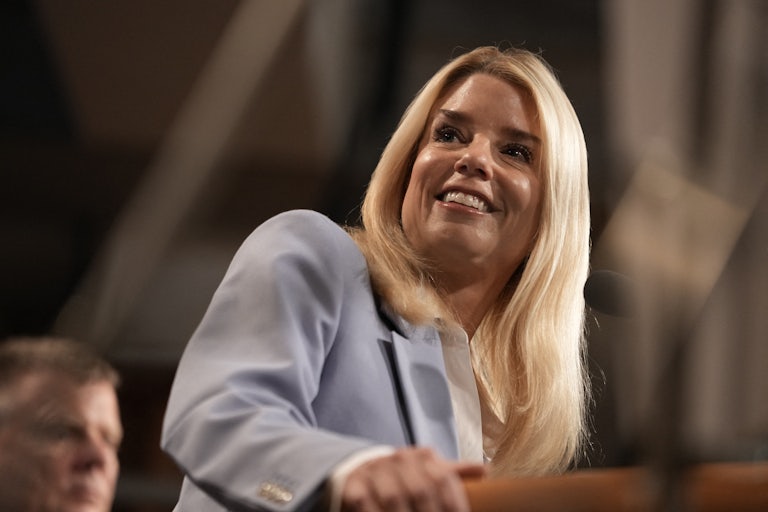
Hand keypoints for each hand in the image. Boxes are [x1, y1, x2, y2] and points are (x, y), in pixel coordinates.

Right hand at [340, 447, 485, 511]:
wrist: (362, 472)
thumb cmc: (405, 478)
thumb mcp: (429, 472)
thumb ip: (453, 474)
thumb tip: (485, 471)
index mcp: (424, 456)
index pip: (444, 481)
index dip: (455, 505)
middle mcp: (400, 459)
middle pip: (421, 491)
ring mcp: (376, 471)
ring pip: (394, 500)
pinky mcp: (354, 486)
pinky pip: (366, 506)